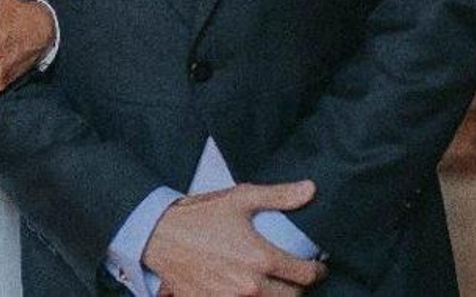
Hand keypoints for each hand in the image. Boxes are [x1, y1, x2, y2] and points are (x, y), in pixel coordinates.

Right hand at [142, 182, 325, 296]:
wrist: (158, 236)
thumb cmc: (198, 216)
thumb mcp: (239, 198)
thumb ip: (278, 196)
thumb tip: (310, 190)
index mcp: (261, 258)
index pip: (306, 275)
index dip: (317, 270)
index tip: (316, 265)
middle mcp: (250, 286)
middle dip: (299, 287)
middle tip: (295, 275)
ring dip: (276, 296)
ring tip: (274, 284)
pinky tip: (247, 291)